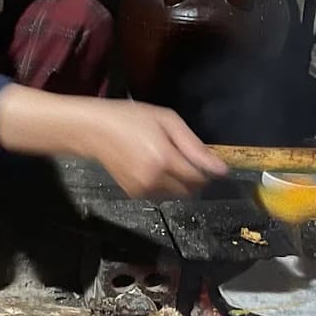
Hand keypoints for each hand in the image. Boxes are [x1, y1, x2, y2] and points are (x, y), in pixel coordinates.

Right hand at [90, 102, 227, 198]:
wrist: (95, 131)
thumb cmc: (131, 119)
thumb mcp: (167, 121)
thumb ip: (194, 146)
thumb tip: (221, 169)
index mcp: (164, 159)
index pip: (199, 178)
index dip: (207, 171)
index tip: (207, 160)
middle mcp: (154, 179)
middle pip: (190, 191)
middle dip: (194, 178)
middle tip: (184, 158)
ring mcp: (143, 189)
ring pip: (176, 195)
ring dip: (179, 182)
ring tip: (164, 160)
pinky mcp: (135, 195)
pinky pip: (161, 195)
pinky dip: (164, 185)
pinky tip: (152, 167)